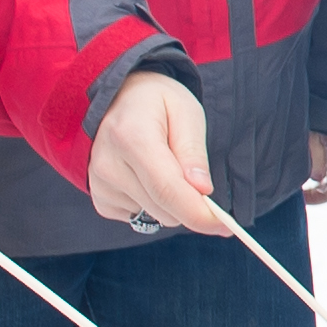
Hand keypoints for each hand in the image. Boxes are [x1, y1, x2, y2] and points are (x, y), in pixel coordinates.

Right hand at [89, 72, 232, 236]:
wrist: (116, 99)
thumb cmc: (156, 102)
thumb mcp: (186, 112)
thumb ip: (193, 152)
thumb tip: (202, 191)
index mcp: (131, 137)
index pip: (168, 190)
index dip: (200, 214)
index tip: (226, 226)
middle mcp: (108, 165)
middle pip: (165, 209)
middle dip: (191, 203)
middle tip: (197, 176)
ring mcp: (99, 185)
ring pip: (156, 216)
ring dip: (171, 201)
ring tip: (164, 165)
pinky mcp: (100, 199)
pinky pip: (140, 217)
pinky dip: (153, 202)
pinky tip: (146, 175)